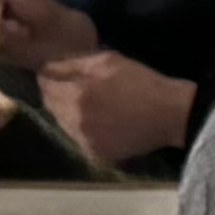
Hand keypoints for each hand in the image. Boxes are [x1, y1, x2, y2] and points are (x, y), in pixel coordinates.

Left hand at [37, 52, 194, 168]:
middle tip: (78, 88)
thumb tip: (50, 66)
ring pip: (62, 123)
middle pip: (50, 104)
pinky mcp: (94, 154)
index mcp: (76, 93)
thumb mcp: (107, 60)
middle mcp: (74, 120)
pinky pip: (78, 139)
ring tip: (93, 107)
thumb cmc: (141, 82)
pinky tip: (102, 124)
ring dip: (70, 113)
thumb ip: (74, 63)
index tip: (61, 73)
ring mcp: (83, 140)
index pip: (45, 83)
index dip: (51, 76)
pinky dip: (84, 131)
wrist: (169, 114)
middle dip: (58, 94)